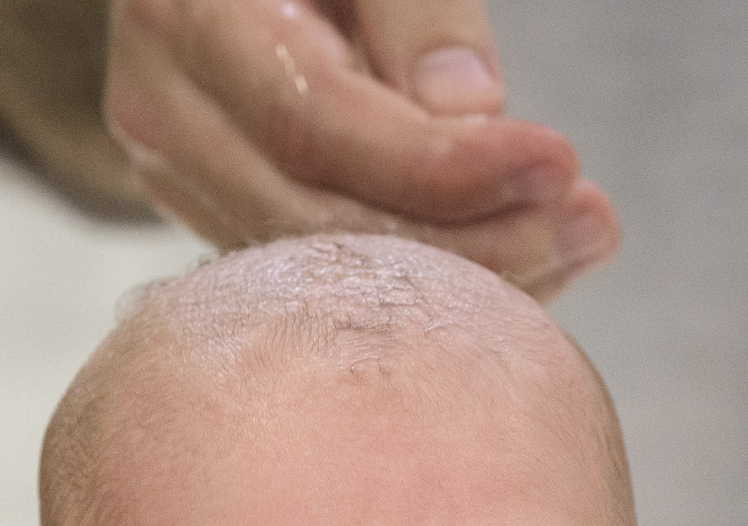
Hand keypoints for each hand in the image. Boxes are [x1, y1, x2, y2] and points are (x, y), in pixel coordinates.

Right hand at [106, 0, 619, 299]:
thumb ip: (414, 6)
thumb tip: (468, 110)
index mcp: (186, 20)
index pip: (312, 120)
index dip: (434, 163)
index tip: (552, 166)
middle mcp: (163, 114)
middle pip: (309, 217)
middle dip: (460, 240)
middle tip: (584, 227)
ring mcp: (178, 177)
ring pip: (313, 269)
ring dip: (455, 272)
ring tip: (572, 243)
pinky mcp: (216, 212)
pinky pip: (316, 273)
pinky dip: (419, 276)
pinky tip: (517, 262)